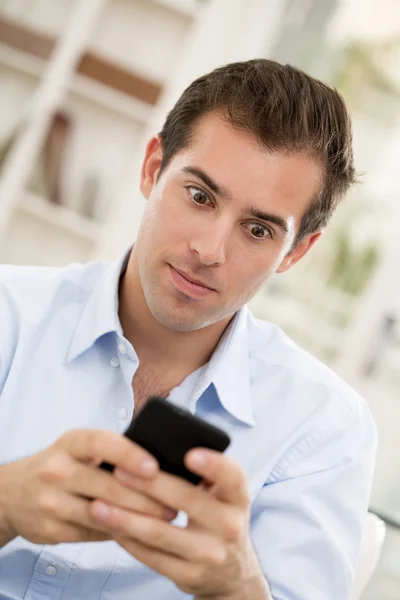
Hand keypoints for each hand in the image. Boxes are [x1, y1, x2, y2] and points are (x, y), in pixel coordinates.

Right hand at [0, 429, 174, 546]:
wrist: (12, 493)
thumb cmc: (60, 465)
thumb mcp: (77, 448)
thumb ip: (110, 452)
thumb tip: (159, 464)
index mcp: (69, 443)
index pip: (101, 442)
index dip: (129, 454)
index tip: (154, 466)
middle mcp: (57, 470)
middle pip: (108, 485)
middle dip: (146, 496)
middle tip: (175, 502)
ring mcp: (52, 502)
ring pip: (104, 514)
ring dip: (139, 518)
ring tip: (165, 518)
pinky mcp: (52, 530)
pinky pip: (95, 534)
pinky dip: (120, 532)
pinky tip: (140, 530)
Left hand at [90, 449, 268, 597]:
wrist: (231, 573)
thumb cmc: (216, 517)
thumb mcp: (220, 494)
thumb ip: (198, 470)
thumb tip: (150, 436)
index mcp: (237, 497)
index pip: (232, 476)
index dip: (213, 465)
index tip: (189, 454)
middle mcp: (229, 525)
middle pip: (187, 499)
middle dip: (149, 484)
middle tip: (118, 470)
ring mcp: (209, 553)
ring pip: (161, 532)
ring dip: (125, 517)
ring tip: (97, 504)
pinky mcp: (189, 575)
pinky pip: (151, 556)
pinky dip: (127, 539)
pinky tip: (108, 525)